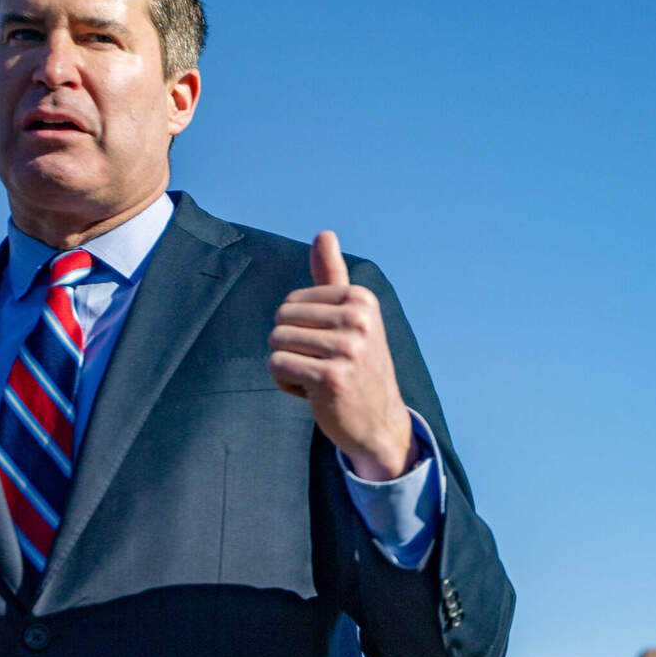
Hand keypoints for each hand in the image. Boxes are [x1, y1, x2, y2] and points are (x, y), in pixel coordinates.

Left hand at [268, 230, 414, 479]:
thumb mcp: (351, 318)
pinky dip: (287, 383)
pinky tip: (314, 393)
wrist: (379, 423)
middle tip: (323, 365)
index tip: (330, 348)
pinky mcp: (331, 377)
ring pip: (276, 343)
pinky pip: (278, 366)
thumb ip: (333, 276)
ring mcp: (347, 348)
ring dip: (288, 366)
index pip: (293, 300)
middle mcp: (358, 319)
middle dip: (291, 347)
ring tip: (318, 378)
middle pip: (281, 319)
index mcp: (361, 299)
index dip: (300, 328)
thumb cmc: (357, 367)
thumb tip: (323, 233)